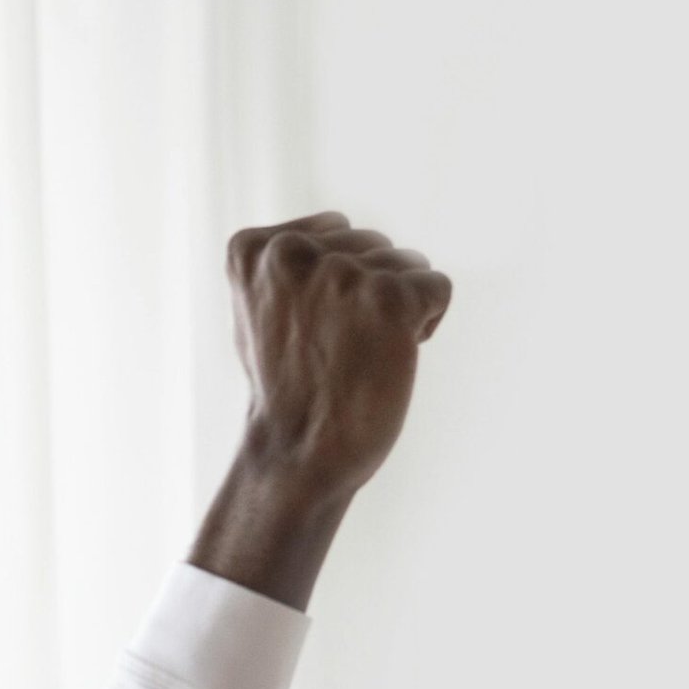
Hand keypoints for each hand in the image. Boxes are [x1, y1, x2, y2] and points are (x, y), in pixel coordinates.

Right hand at [189, 211, 451, 610]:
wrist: (298, 458)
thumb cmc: (282, 395)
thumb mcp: (259, 314)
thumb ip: (288, 266)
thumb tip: (333, 230)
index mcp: (253, 249)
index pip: (335, 232)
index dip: (335, 284)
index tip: (310, 332)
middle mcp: (294, 252)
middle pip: (373, 246)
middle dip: (368, 294)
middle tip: (337, 352)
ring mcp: (343, 274)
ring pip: (407, 265)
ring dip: (396, 311)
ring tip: (360, 358)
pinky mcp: (389, 298)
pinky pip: (436, 288)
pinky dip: (425, 325)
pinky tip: (390, 359)